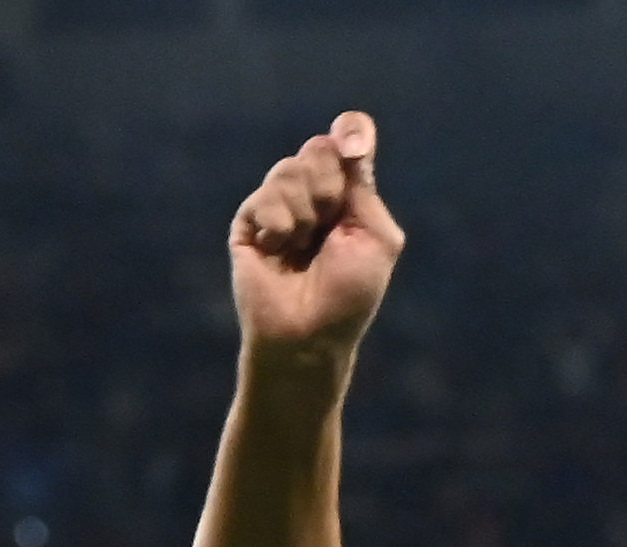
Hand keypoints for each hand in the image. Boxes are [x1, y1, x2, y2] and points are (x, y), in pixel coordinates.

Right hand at [227, 112, 402, 356]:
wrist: (309, 334)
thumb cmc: (349, 295)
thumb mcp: (377, 236)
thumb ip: (365, 184)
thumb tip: (351, 132)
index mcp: (347, 197)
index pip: (345, 143)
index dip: (350, 133)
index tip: (353, 140)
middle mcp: (312, 196)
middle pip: (318, 149)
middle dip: (329, 184)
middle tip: (330, 223)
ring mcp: (279, 208)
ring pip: (289, 169)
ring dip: (305, 211)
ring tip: (304, 247)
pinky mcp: (249, 223)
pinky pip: (265, 197)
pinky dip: (280, 225)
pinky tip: (278, 251)